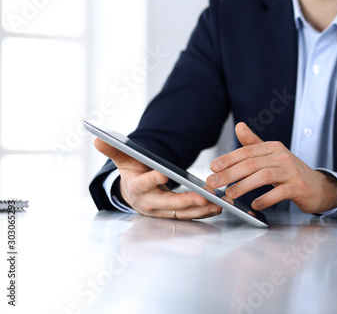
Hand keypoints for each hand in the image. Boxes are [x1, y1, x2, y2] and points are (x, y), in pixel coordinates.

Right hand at [94, 138, 221, 218]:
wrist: (134, 194)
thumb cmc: (132, 173)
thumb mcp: (123, 161)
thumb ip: (114, 150)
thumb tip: (98, 138)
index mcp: (137, 188)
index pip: (144, 185)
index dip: (152, 180)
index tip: (163, 175)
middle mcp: (150, 203)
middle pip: (169, 204)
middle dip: (187, 201)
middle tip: (203, 196)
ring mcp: (163, 212)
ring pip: (183, 213)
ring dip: (201, 209)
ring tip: (217, 203)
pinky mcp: (174, 215)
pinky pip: (190, 215)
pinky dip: (205, 212)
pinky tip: (219, 207)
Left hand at [206, 122, 336, 213]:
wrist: (318, 187)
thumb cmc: (291, 172)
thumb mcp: (272, 155)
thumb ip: (254, 143)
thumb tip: (239, 126)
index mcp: (273, 148)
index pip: (246, 151)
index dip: (228, 159)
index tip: (213, 167)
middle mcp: (282, 157)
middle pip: (251, 164)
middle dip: (230, 174)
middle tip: (214, 183)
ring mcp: (291, 172)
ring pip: (263, 176)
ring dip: (243, 186)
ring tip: (230, 194)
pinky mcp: (298, 187)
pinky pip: (279, 193)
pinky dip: (265, 199)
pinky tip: (255, 204)